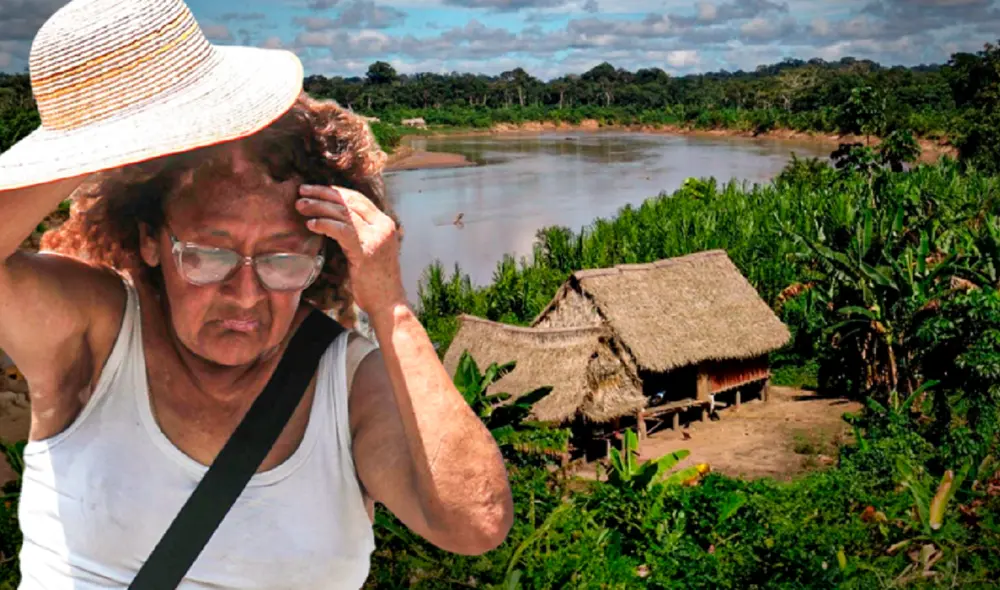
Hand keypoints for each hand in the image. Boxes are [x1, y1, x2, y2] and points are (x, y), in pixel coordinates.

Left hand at [296, 184, 404, 312]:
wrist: (388, 303)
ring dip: (318, 206)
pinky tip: (310, 224)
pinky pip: (340, 230)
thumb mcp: (370, 250)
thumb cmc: (376, 281)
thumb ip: (360, 234)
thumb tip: (336, 222)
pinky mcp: (366, 251)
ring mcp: (376, 237)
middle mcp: (383, 226)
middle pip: (350, 201)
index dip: (336, 191)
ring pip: (343, 213)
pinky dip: (323, 224)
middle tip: (302, 190)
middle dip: (324, 193)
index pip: (359, 199)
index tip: (317, 189)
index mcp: (385, 223)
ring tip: (301, 205)